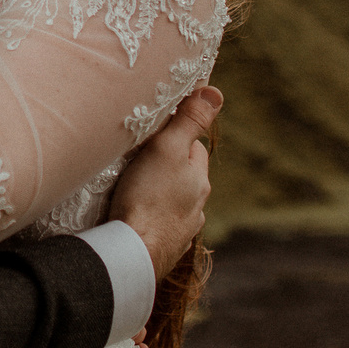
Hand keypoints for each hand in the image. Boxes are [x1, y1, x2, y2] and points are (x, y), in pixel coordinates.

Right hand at [110, 86, 220, 277]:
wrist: (132, 254)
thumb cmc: (148, 198)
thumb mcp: (167, 148)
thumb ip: (189, 121)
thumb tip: (215, 93)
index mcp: (199, 181)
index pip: (195, 150)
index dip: (178, 139)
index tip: (157, 135)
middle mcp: (196, 207)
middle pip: (185, 179)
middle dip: (168, 170)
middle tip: (140, 161)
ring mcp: (182, 232)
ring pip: (174, 206)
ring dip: (160, 198)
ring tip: (134, 192)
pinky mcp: (164, 251)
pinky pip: (160, 229)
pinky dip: (151, 222)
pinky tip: (135, 221)